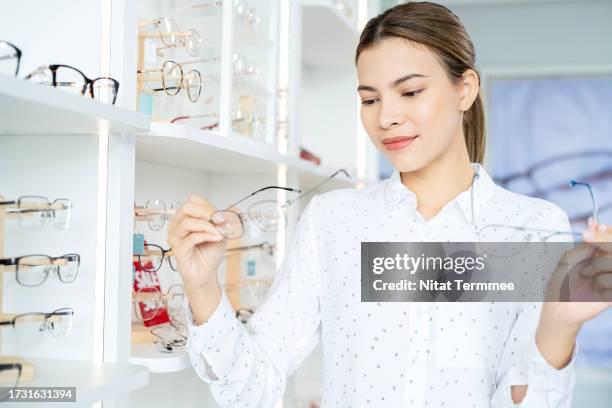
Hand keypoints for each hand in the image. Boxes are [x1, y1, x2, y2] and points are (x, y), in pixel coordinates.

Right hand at [167, 195, 227, 290]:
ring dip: (207, 226)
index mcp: (186, 217)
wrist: (207, 272)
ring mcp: (175, 237)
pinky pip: (191, 238)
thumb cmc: (210, 252)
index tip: (220, 215)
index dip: (208, 205)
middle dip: (205, 211)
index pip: (193, 200)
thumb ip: (224, 221)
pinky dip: (206, 236)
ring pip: (187, 222)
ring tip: (219, 233)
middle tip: (218, 220)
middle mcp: (177, 224)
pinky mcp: (177, 249)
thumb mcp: (222, 232)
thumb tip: (227, 212)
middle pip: (186, 207)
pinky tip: (216, 238)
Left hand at [537, 218, 611, 368]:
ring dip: (598, 265)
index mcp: (594, 255)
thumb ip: (583, 246)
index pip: (606, 239)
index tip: (597, 226)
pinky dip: (603, 281)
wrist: (560, 307)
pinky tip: (595, 287)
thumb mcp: (568, 259)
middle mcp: (605, 264)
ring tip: (586, 274)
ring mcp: (610, 277)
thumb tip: (593, 228)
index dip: (604, 232)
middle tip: (591, 244)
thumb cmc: (561, 283)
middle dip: (603, 243)